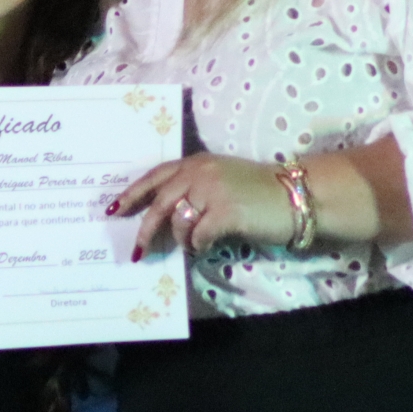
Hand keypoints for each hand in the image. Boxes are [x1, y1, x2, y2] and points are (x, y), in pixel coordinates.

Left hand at [108, 153, 298, 258]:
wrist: (297, 197)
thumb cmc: (261, 193)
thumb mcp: (223, 181)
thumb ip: (195, 190)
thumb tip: (167, 218)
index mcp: (197, 162)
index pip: (156, 176)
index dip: (133, 193)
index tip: (115, 208)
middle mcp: (201, 171)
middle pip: (160, 202)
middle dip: (145, 228)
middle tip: (138, 249)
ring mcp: (213, 190)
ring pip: (178, 222)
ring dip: (182, 240)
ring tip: (194, 245)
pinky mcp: (225, 212)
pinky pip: (198, 236)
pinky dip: (199, 246)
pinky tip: (208, 247)